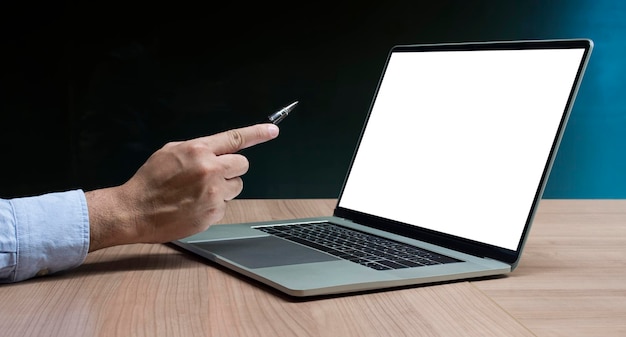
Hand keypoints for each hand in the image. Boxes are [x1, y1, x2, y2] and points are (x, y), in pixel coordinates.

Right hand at [85, 123, 279, 251]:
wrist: (135, 211)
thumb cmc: (150, 180)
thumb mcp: (171, 151)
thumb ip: (199, 148)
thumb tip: (220, 149)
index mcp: (198, 151)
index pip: (235, 138)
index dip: (257, 133)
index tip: (273, 130)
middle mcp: (210, 171)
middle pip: (242, 165)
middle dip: (232, 168)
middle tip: (214, 173)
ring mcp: (214, 194)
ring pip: (237, 186)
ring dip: (224, 187)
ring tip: (199, 191)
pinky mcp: (213, 214)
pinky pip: (225, 205)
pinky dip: (214, 205)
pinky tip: (194, 205)